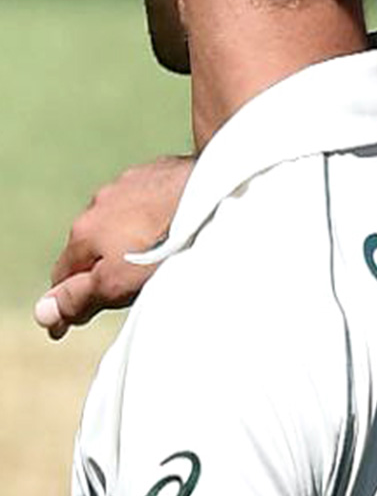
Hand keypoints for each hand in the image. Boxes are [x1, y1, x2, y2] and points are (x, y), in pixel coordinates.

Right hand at [34, 155, 191, 339]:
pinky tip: (176, 225)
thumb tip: (43, 313)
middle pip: (92, 246)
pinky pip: (151, 200)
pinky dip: (155, 216)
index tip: (67, 325)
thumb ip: (79, 297)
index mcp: (84, 231)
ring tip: (155, 255)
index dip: (66, 301)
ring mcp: (131, 182)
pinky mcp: (162, 170)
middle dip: (99, 267)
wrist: (215, 190)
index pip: (62, 275)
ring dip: (128, 238)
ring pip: (121, 220)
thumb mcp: (118, 283)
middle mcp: (100, 202)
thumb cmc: (165, 243)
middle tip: (120, 290)